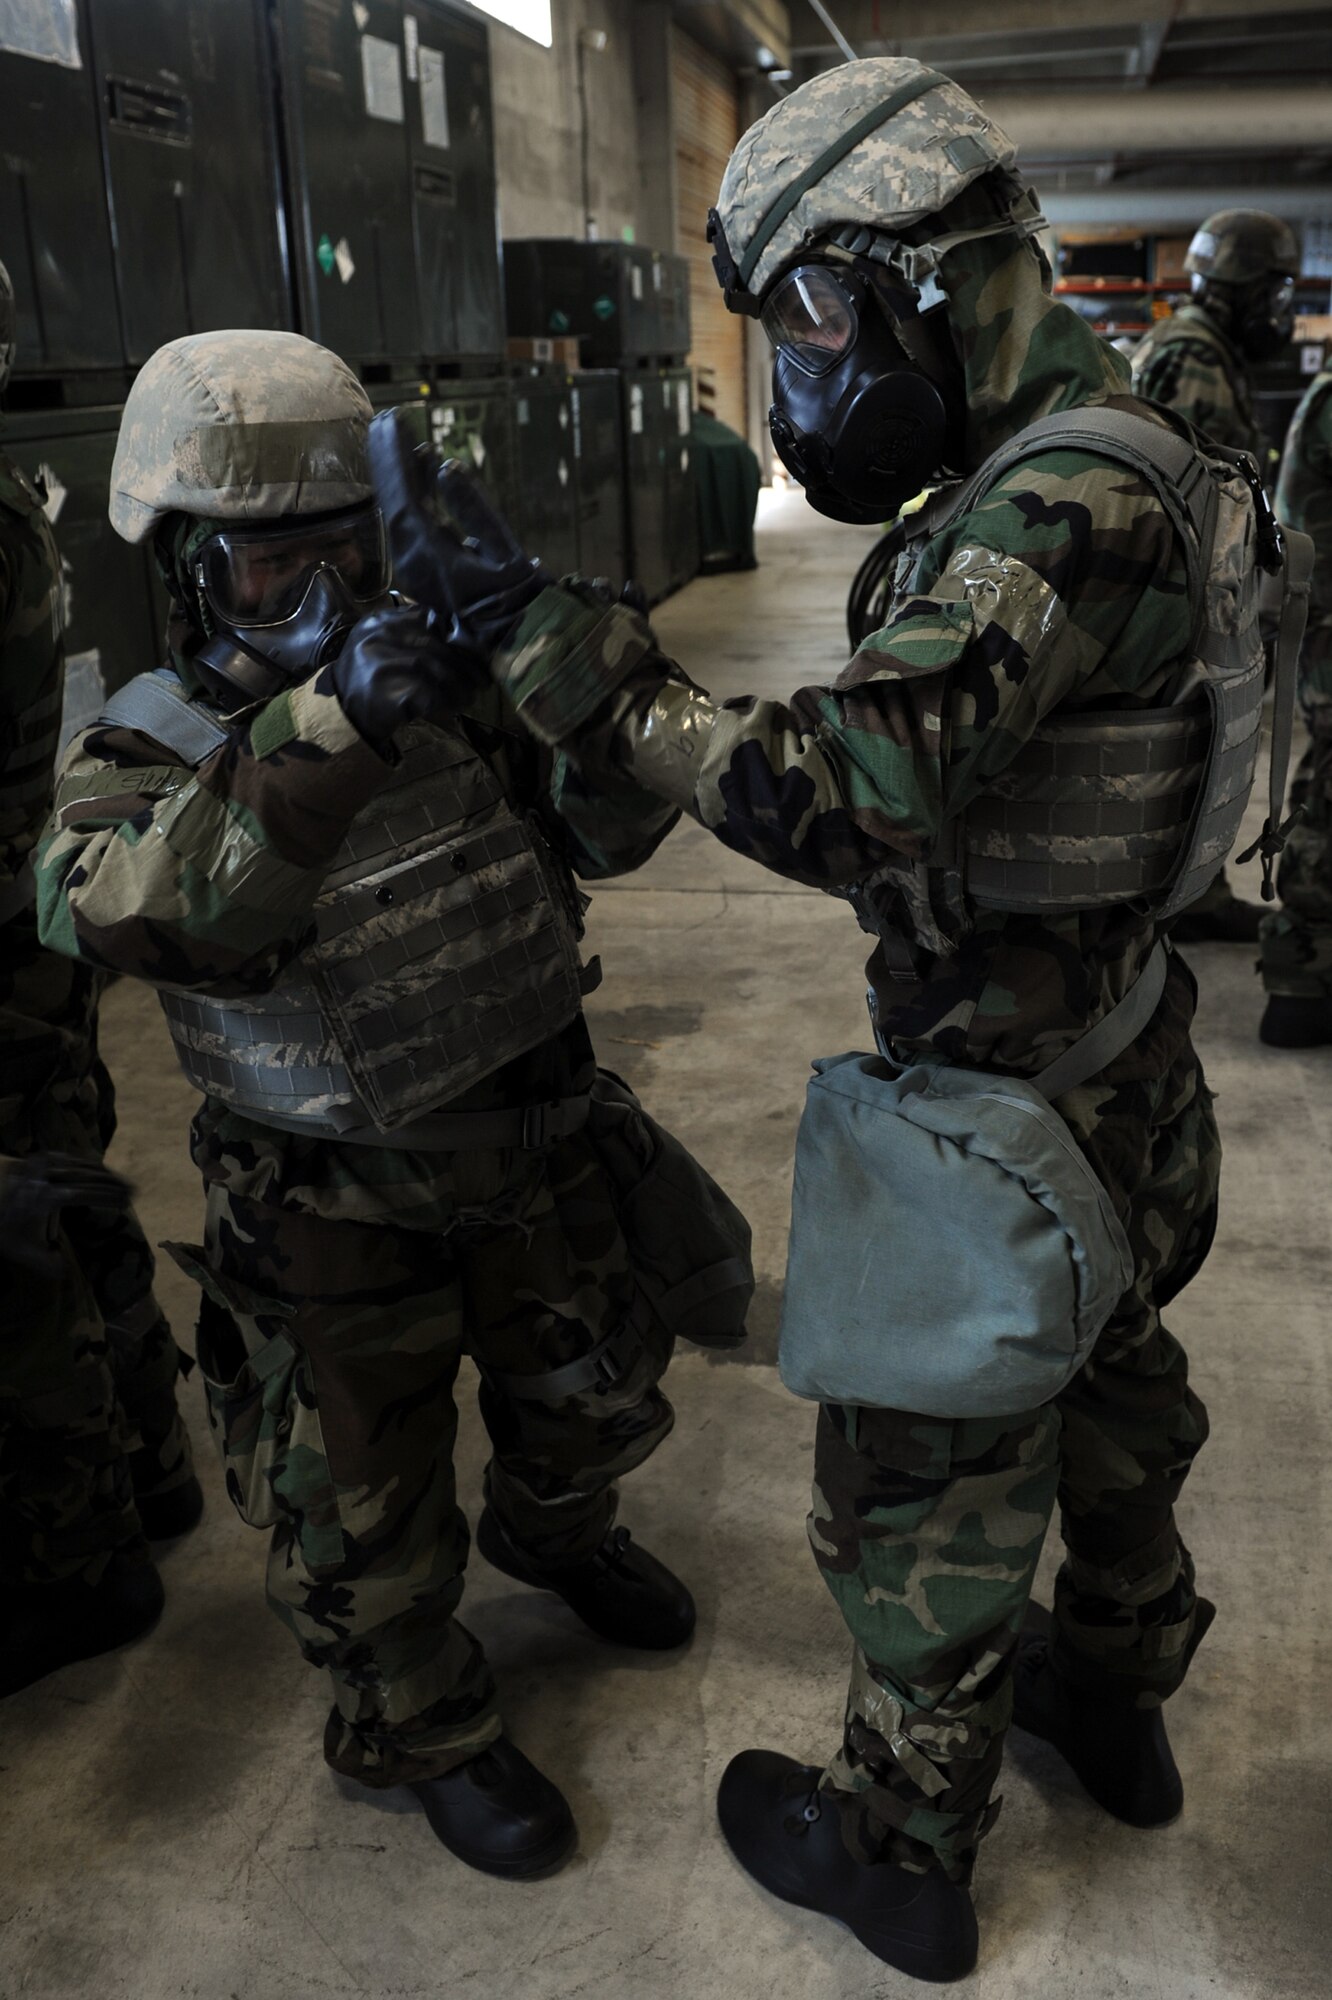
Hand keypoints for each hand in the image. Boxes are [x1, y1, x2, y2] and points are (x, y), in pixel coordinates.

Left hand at [0, 1152, 132, 1275]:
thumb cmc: (4, 1228)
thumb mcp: (21, 1250)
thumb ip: (46, 1264)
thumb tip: (69, 1274)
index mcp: (47, 1197)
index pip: (87, 1194)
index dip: (109, 1198)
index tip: (127, 1203)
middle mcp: (48, 1175)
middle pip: (89, 1176)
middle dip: (114, 1184)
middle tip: (134, 1191)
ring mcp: (45, 1162)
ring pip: (82, 1165)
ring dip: (106, 1174)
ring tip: (123, 1183)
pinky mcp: (42, 1156)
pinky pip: (72, 1159)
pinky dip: (90, 1166)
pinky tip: (103, 1174)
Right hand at [331, 602, 486, 746]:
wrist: (344, 713)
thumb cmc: (369, 678)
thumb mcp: (381, 645)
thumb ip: (409, 633)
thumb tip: (456, 632)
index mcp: (378, 622)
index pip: (426, 617)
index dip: (454, 634)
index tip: (471, 650)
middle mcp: (377, 638)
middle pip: (435, 646)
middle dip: (463, 664)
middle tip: (481, 680)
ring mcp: (381, 664)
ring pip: (435, 669)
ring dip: (459, 685)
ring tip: (471, 695)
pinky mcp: (388, 693)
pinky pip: (429, 694)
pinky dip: (447, 700)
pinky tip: (455, 706)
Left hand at [369, 408, 550, 655]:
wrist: (514, 638)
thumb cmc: (516, 597)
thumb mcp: (505, 552)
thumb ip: (474, 508)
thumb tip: (446, 466)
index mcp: (428, 554)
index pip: (404, 496)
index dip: (396, 457)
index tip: (394, 420)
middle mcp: (412, 559)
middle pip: (392, 499)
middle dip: (387, 457)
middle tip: (384, 417)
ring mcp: (414, 564)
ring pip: (396, 508)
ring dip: (396, 471)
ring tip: (393, 433)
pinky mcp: (422, 564)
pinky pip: (408, 520)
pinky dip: (411, 491)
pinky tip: (419, 466)